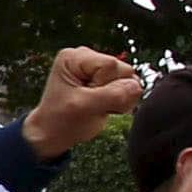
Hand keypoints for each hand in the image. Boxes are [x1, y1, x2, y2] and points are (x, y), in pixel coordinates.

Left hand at [20, 47, 143, 156]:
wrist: (54, 134)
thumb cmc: (61, 121)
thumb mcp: (84, 108)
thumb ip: (112, 95)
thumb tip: (137, 86)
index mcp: (74, 57)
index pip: (110, 65)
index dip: (106, 86)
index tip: (86, 99)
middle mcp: (88, 57)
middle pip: (123, 70)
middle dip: (114, 92)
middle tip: (93, 105)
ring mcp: (98, 68)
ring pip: (129, 79)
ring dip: (118, 98)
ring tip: (96, 106)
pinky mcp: (108, 79)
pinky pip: (130, 87)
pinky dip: (120, 101)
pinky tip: (104, 106)